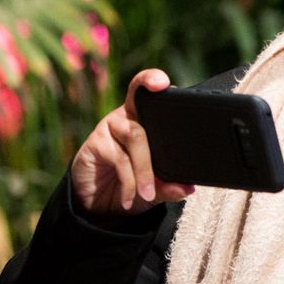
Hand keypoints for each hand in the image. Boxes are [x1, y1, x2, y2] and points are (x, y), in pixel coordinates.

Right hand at [70, 69, 198, 217]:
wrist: (96, 203)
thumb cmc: (129, 186)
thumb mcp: (154, 189)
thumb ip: (169, 186)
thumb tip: (188, 188)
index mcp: (143, 118)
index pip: (146, 91)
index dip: (151, 79)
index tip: (163, 83)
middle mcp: (126, 116)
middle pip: (144, 111)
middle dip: (157, 133)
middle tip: (164, 146)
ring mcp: (109, 127)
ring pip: (136, 137)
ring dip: (145, 170)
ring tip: (149, 194)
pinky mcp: (95, 143)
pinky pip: (119, 159)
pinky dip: (128, 182)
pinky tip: (129, 198)